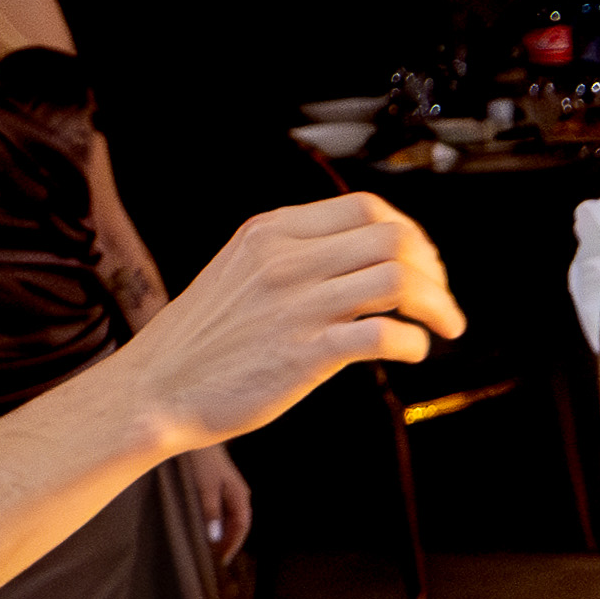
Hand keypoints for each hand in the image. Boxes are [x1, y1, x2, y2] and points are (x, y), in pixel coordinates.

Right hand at [121, 194, 463, 448]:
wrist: (153, 390)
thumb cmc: (203, 340)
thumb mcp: (242, 270)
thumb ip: (294, 255)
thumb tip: (362, 255)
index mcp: (272, 232)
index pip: (366, 208)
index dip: (408, 233)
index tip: (422, 263)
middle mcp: (286, 261)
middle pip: (394, 238)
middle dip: (433, 269)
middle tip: (440, 300)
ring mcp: (295, 307)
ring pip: (397, 280)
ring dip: (437, 304)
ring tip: (446, 327)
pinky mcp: (303, 354)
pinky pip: (382, 336)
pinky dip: (413, 343)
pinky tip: (412, 352)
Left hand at [183, 442, 251, 559]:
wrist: (197, 437)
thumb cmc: (202, 462)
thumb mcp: (205, 489)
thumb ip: (211, 513)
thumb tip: (215, 539)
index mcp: (240, 496)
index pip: (241, 528)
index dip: (232, 545)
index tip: (221, 561)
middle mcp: (240, 494)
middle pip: (239, 525)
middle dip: (230, 542)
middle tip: (217, 559)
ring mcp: (232, 490)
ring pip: (233, 518)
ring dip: (225, 533)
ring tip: (214, 548)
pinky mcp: (222, 486)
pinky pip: (225, 511)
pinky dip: (219, 523)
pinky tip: (210, 528)